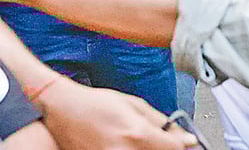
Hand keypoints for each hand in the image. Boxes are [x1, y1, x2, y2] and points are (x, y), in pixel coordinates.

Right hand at [38, 78, 196, 149]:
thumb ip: (161, 122)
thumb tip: (185, 137)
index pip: (174, 148)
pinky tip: (126, 144)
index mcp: (137, 133)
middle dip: (164, 148)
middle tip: (158, 141)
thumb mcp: (133, 104)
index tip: (183, 143)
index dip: (182, 145)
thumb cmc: (95, 103)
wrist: (63, 110)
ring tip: (135, 140)